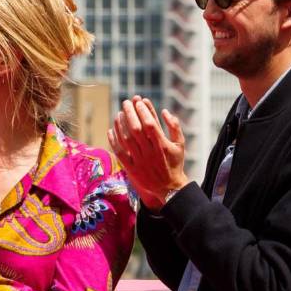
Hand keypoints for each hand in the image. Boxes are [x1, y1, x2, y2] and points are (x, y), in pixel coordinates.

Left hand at [108, 94, 188, 210]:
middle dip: (130, 113)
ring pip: (126, 139)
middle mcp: (150, 152)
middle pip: (136, 129)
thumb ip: (174, 126)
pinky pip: (119, 153)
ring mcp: (139, 161)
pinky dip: (113, 141)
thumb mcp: (180, 144)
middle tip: (126, 102)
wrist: (169, 188)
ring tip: (119, 113)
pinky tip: (111, 130)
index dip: (143, 111)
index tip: (139, 102)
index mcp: (162, 145)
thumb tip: (164, 111)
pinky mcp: (131, 169)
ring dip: (121, 125)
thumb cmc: (175, 163)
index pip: (150, 124)